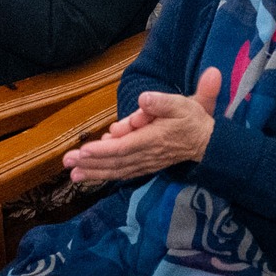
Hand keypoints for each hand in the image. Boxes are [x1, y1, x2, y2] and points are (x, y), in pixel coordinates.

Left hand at [64, 68, 220, 182]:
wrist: (207, 143)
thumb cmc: (192, 119)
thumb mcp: (182, 104)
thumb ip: (162, 102)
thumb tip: (144, 100)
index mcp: (153, 139)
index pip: (124, 147)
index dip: (103, 150)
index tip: (84, 150)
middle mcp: (146, 155)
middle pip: (114, 161)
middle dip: (91, 162)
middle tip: (68, 162)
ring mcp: (145, 163)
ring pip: (116, 169)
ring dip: (94, 172)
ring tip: (73, 173)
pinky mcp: (144, 166)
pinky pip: (122, 172)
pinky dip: (105, 174)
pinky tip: (90, 175)